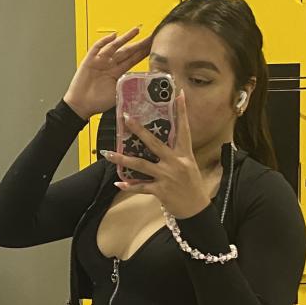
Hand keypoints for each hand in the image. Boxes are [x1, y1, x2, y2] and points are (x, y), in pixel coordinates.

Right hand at [63, 27, 152, 120]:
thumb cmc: (97, 102)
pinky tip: (113, 36)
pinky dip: (104, 41)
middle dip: (140, 44)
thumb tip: (143, 85)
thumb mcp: (118, 95)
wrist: (81, 105)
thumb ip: (128, 87)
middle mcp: (110, 65)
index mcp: (118, 73)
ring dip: (125, 38)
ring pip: (115, 46)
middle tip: (152, 36)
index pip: (133, 60)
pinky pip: (97, 48)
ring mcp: (100, 61)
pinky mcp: (89, 60)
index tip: (155, 47)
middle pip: (127, 51)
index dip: (144, 53)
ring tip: (136, 30)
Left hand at [101, 91, 211, 219]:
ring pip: (141, 165)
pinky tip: (118, 183)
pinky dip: (129, 186)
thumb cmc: (192, 186)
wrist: (196, 209)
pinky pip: (141, 187)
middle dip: (139, 130)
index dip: (181, 112)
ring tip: (108, 154)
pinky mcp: (160, 190)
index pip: (183, 129)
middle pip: (154, 143)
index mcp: (184, 154)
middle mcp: (175, 162)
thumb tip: (162, 140)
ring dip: (123, 159)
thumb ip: (176, 153)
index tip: (178, 95)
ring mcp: (167, 176)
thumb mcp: (189, 165)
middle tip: (126, 118)